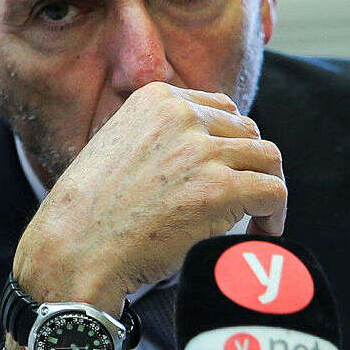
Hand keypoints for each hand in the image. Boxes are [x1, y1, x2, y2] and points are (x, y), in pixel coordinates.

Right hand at [12, 82, 285, 309]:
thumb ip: (157, 137)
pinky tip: (261, 233)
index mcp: (157, 100)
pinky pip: (273, 192)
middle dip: (246, 167)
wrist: (74, 249)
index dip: (227, 145)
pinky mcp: (220, 190)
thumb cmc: (89, 213)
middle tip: (240, 201)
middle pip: (248, 132)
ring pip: (267, 159)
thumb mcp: (116, 147)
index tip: (224, 172)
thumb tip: (201, 150)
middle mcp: (183, 117)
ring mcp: (203, 152)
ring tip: (254, 218)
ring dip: (264, 189)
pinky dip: (275, 214)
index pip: (220, 109)